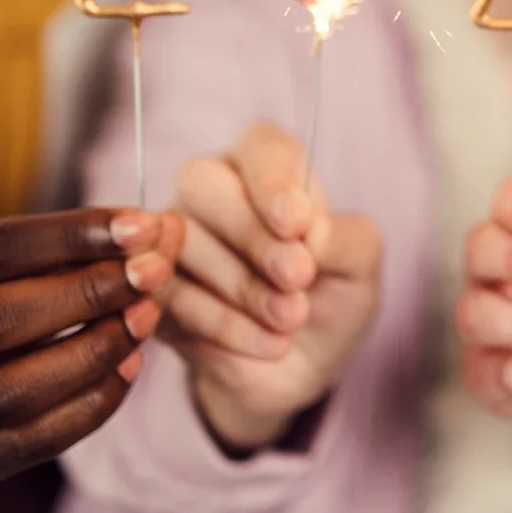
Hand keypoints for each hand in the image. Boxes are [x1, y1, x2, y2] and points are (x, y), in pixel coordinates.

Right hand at [0, 207, 181, 484]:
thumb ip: (59, 242)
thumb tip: (160, 228)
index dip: (70, 235)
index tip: (141, 223)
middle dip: (88, 293)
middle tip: (154, 271)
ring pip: (14, 392)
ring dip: (96, 350)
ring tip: (147, 315)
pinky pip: (33, 442)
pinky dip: (93, 401)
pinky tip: (130, 363)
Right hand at [163, 123, 382, 452]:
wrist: (302, 365)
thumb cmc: (332, 294)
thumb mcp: (359, 268)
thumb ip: (344, 239)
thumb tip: (310, 231)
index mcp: (269, 166)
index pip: (260, 147)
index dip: (273, 180)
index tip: (297, 224)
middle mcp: (212, 188)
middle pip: (204, 183)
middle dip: (252, 235)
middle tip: (298, 278)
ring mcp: (172, 235)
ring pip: (182, 241)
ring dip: (244, 287)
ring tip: (292, 319)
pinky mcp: (152, 287)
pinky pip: (167, 294)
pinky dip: (224, 325)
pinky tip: (270, 343)